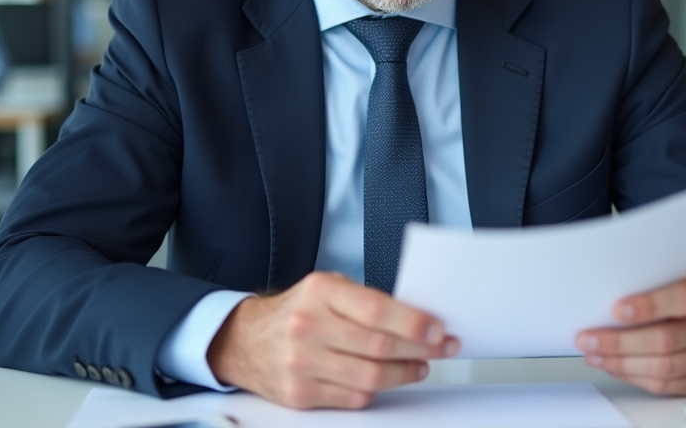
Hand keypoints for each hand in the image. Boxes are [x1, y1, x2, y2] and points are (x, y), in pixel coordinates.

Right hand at [207, 272, 459, 408]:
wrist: (245, 339)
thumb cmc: (298, 310)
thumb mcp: (328, 289)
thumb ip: (367, 300)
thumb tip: (417, 318)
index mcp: (320, 292)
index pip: (377, 310)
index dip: (413, 322)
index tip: (437, 329)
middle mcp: (308, 326)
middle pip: (378, 345)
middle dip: (419, 349)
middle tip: (440, 347)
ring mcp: (301, 362)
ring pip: (370, 376)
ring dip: (404, 373)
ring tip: (419, 365)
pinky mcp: (300, 393)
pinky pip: (353, 397)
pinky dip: (376, 390)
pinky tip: (387, 379)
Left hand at [576, 272, 685, 395]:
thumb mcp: (679, 278)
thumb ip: (652, 287)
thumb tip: (606, 305)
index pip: (684, 298)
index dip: (649, 306)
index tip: (617, 311)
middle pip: (668, 339)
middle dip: (621, 342)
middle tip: (590, 339)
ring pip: (665, 367)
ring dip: (622, 363)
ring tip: (596, 355)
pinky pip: (667, 385)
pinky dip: (635, 376)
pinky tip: (616, 366)